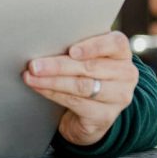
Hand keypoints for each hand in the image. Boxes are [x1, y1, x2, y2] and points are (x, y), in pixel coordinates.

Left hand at [22, 31, 137, 145]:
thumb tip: (41, 41)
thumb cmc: (83, 75)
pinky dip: (53, 94)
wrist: (89, 113)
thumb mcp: (83, 58)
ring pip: (82, 86)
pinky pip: (76, 102)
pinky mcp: (106, 116)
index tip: (71, 51)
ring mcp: (119, 97)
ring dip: (52, 81)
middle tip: (34, 65)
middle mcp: (126, 74)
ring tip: (30, 77)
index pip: (115, 44)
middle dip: (57, 66)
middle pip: (90, 67)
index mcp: (120, 53)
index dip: (93, 46)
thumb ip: (72, 48)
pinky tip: (39, 88)